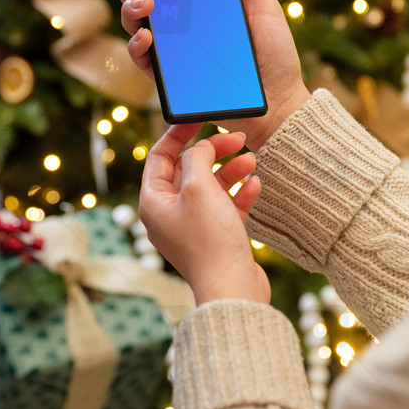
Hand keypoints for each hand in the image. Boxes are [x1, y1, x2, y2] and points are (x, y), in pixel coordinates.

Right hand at [96, 0, 310, 150]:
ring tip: (145, 1)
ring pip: (133, 24)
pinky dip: (138, 46)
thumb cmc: (273, 54)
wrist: (277, 102)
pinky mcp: (169, 78)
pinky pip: (143, 60)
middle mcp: (177, 23)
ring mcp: (171, 50)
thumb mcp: (263, 5)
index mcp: (195, 1)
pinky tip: (145, 35)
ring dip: (130, 8)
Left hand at [140, 124, 269, 305]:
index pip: (160, 157)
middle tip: (238, 139)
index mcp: (153, 202)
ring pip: (210, 187)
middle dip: (213, 153)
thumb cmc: (210, 241)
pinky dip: (239, 193)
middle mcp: (168, 214)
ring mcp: (191, 227)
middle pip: (188, 170)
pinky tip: (255, 184)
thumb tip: (200, 147)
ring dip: (230, 171)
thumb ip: (197, 158)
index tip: (200, 119)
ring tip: (252, 161)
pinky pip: (225, 207)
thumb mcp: (199, 187)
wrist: (232, 290)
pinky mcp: (215, 238)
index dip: (179, 135)